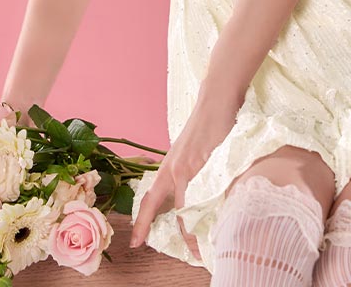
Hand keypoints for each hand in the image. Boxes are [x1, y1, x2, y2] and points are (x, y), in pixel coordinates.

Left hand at [129, 89, 242, 261]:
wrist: (216, 102)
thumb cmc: (210, 124)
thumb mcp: (196, 152)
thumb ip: (193, 170)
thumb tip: (198, 191)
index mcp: (169, 166)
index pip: (150, 197)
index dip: (141, 219)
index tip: (135, 239)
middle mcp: (170, 167)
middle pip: (152, 203)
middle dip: (144, 226)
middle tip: (138, 245)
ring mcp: (181, 166)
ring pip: (177, 206)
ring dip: (185, 230)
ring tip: (192, 248)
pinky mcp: (195, 163)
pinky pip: (192, 197)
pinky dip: (196, 215)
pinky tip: (202, 227)